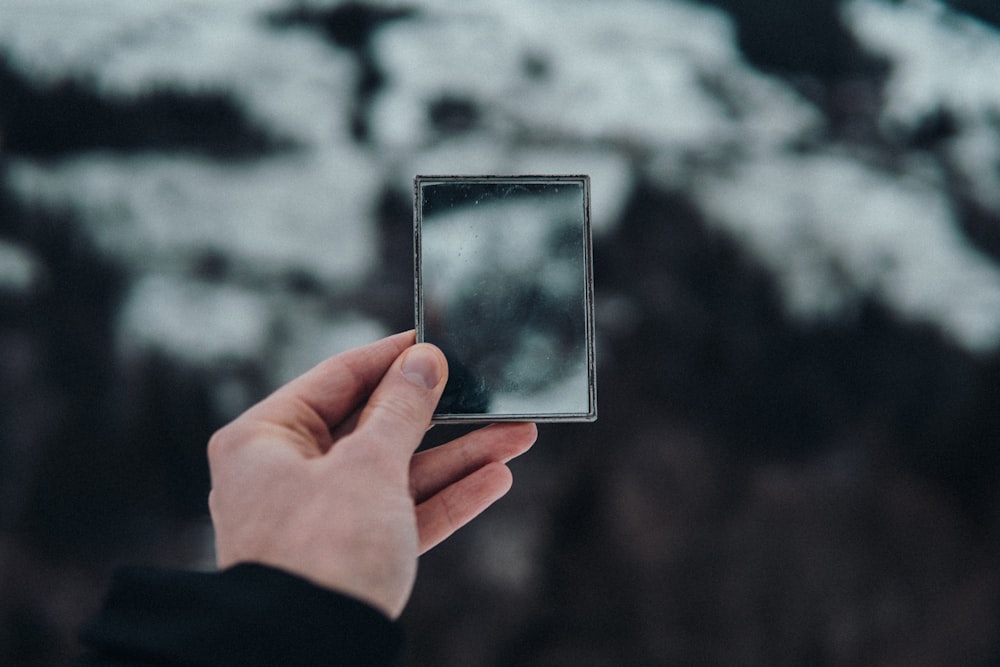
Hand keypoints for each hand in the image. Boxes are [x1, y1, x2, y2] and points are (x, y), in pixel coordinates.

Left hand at [206, 331, 535, 618]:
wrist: (309, 654)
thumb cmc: (322, 550)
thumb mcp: (368, 465)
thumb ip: (402, 409)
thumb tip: (425, 359)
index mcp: (264, 439)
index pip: (337, 379)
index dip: (391, 358)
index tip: (436, 341)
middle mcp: (287, 474)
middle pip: (374, 427)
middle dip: (441, 417)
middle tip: (489, 394)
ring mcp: (319, 517)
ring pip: (398, 473)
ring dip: (458, 458)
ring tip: (517, 436)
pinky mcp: (350, 556)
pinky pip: (402, 515)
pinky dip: (446, 499)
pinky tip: (495, 478)